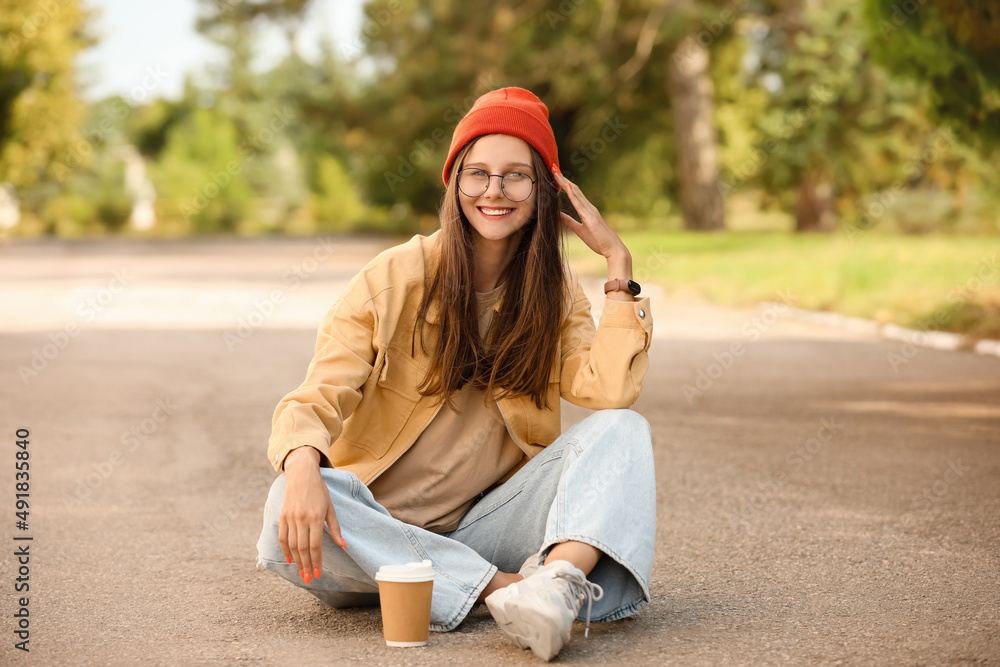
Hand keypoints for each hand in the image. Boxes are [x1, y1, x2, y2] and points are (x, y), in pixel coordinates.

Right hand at [278, 446, 345, 583]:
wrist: (302, 474)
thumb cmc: (320, 491)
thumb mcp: (331, 508)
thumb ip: (335, 528)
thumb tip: (344, 546)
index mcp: (316, 517)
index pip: (315, 545)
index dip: (317, 561)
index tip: (318, 573)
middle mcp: (302, 518)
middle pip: (303, 548)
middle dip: (306, 565)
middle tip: (309, 578)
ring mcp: (290, 517)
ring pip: (292, 545)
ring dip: (297, 561)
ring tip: (302, 572)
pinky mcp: (282, 516)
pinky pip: (282, 537)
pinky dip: (285, 550)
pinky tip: (290, 560)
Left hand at [551, 165, 628, 261]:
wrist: (613, 249)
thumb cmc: (598, 241)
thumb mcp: (579, 230)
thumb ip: (569, 222)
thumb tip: (558, 215)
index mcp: (587, 210)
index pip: (573, 193)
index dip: (564, 183)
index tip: (554, 175)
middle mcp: (589, 207)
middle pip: (574, 189)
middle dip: (563, 178)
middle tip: (552, 167)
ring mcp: (591, 211)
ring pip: (576, 193)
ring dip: (566, 182)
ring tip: (556, 173)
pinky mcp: (591, 219)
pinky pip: (580, 205)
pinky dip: (574, 195)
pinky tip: (567, 187)